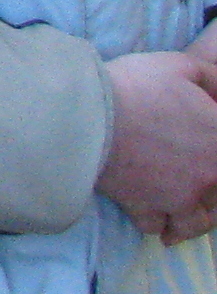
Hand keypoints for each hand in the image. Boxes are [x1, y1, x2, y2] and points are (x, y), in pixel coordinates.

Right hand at [101, 50, 216, 240]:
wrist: (89, 116)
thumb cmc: (136, 88)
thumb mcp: (181, 67)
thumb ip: (211, 79)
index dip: (213, 151)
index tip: (204, 149)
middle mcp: (210, 178)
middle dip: (212, 195)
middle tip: (196, 184)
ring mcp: (180, 199)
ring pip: (196, 223)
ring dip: (192, 220)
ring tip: (182, 212)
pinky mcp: (147, 210)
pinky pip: (158, 227)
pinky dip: (157, 224)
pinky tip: (154, 219)